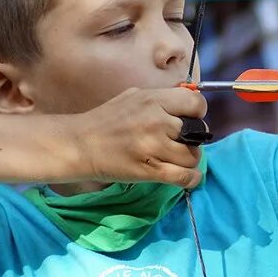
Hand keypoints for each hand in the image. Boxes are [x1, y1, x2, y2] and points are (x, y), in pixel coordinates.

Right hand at [75, 87, 206, 187]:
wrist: (79, 144)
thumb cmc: (106, 120)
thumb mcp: (134, 97)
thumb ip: (160, 100)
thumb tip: (187, 105)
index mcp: (153, 99)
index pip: (196, 103)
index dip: (197, 113)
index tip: (190, 120)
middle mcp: (156, 121)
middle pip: (198, 132)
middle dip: (193, 139)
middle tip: (180, 142)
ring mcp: (153, 146)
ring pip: (192, 156)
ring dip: (188, 160)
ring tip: (175, 159)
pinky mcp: (149, 170)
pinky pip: (184, 176)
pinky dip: (191, 179)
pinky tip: (189, 177)